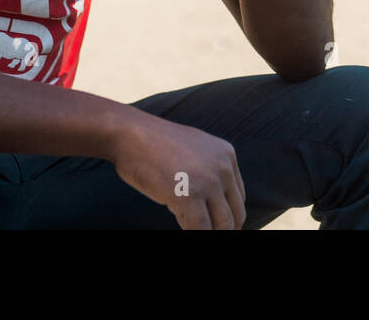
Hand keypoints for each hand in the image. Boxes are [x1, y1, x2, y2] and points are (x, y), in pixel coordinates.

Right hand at [111, 111, 246, 229]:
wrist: (129, 133)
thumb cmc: (154, 145)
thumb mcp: (193, 151)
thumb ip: (208, 170)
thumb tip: (211, 201)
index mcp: (227, 154)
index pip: (238, 197)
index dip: (229, 217)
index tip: (217, 227)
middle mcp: (223, 167)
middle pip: (235, 213)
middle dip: (224, 230)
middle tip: (210, 235)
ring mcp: (208, 181)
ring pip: (221, 225)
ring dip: (210, 234)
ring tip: (195, 232)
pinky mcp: (189, 195)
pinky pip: (200, 228)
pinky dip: (194, 234)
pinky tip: (182, 229)